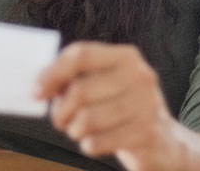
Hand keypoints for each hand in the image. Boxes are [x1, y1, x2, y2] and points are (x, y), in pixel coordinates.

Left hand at [36, 42, 185, 169]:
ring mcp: (145, 104)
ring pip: (87, 119)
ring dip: (74, 130)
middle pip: (80, 90)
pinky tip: (94, 142)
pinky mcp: (145, 133)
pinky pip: (98, 142)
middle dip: (61, 110)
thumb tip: (40, 85)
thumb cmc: (122, 109)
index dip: (52, 73)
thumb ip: (75, 78)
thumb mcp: (105, 84)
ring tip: (78, 130)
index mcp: (125, 57)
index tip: (37, 91)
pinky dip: (87, 145)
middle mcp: (139, 76)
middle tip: (60, 120)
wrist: (162, 141)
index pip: (81, 54)